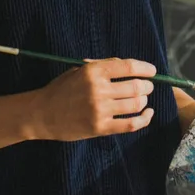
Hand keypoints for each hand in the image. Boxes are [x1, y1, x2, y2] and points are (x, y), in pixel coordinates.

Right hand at [29, 57, 155, 140]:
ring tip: (144, 99)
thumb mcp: (78, 71)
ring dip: (144, 100)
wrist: (42, 114)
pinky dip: (144, 119)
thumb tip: (129, 66)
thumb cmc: (61, 89)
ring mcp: (100, 109)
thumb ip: (102, 67)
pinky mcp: (100, 128)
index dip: (145, 68)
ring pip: (136, 104)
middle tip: (148, 86)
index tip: (152, 70)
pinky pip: (131, 124)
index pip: (128, 67)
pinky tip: (148, 113)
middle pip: (136, 86)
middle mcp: (98, 89)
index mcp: (93, 71)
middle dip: (147, 86)